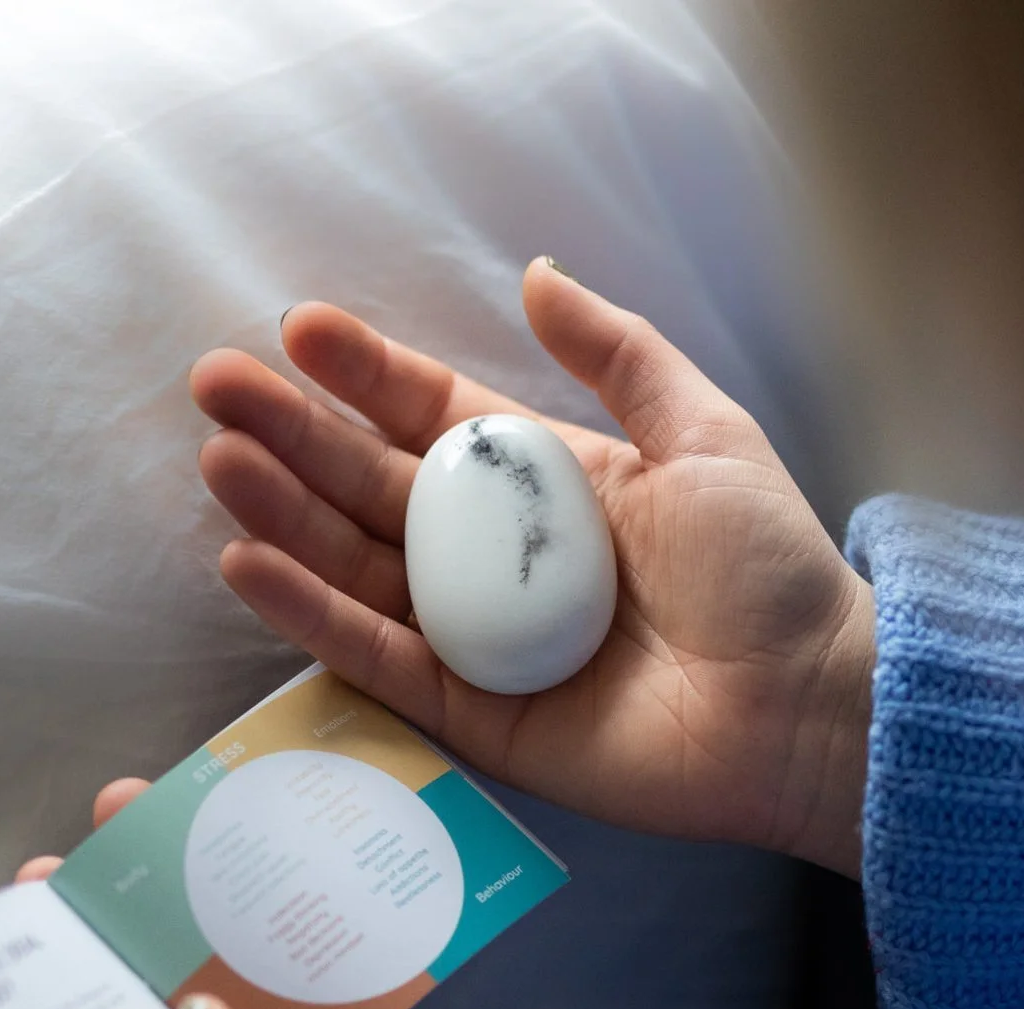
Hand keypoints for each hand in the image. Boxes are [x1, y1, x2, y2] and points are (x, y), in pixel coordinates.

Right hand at [190, 260, 873, 876]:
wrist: (809, 704)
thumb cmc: (770, 570)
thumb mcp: (703, 434)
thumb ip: (619, 356)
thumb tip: (537, 272)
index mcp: (553, 488)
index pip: (438, 422)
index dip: (369, 377)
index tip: (302, 330)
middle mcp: (503, 563)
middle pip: (376, 491)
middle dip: (296, 439)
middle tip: (215, 385)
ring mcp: (482, 643)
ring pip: (359, 572)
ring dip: (285, 520)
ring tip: (220, 463)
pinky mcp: (475, 720)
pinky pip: (380, 664)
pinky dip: (314, 618)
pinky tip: (249, 565)